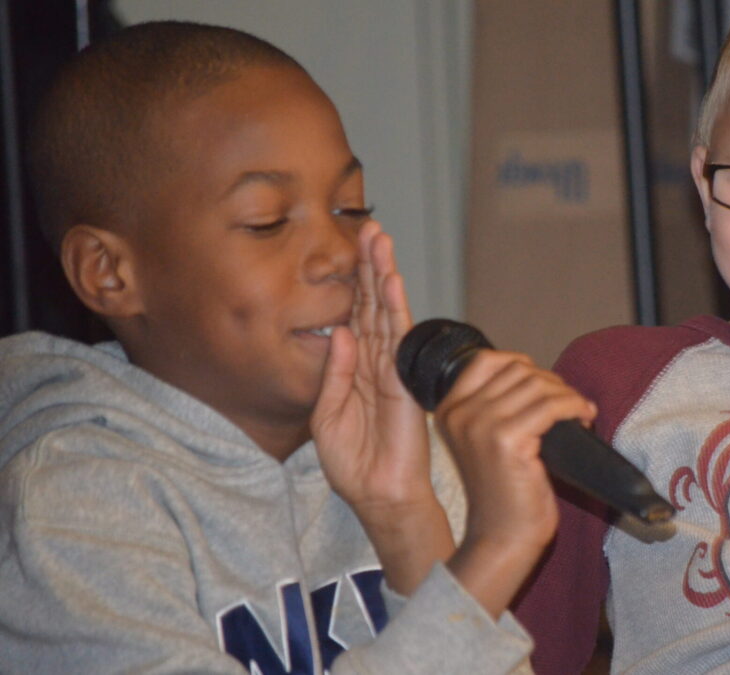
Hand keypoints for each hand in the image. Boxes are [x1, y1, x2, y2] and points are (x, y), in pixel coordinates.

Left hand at [311, 221, 452, 592]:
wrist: (377, 494)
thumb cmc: (354, 463)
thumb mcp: (326, 415)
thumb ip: (334, 373)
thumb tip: (340, 331)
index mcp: (357, 369)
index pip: (357, 316)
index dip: (356, 283)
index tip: (353, 249)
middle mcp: (377, 362)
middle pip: (375, 304)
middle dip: (372, 265)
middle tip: (371, 227)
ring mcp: (392, 368)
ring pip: (387, 312)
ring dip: (384, 274)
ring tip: (380, 239)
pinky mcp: (402, 379)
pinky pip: (398, 337)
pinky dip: (396, 307)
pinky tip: (392, 280)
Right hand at [435, 349, 596, 615]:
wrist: (502, 538)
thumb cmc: (503, 494)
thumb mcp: (485, 442)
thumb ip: (496, 407)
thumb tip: (537, 378)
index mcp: (448, 411)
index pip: (484, 360)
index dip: (521, 364)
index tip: (545, 384)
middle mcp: (459, 413)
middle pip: (516, 370)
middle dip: (550, 382)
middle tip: (569, 404)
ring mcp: (481, 425)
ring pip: (537, 385)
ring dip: (567, 395)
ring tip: (580, 412)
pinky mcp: (507, 440)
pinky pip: (552, 406)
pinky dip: (574, 406)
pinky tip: (584, 418)